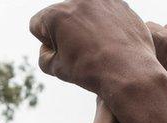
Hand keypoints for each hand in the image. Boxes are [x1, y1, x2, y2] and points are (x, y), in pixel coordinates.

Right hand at [30, 0, 157, 94]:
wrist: (129, 72)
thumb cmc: (91, 72)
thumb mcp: (56, 69)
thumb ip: (44, 55)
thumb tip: (48, 47)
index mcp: (57, 15)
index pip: (37, 25)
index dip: (45, 44)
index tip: (60, 55)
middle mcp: (78, 0)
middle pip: (60, 16)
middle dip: (64, 32)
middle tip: (79, 53)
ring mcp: (101, 0)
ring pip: (83, 14)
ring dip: (84, 27)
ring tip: (96, 49)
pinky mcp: (120, 5)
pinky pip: (104, 14)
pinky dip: (103, 26)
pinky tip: (110, 44)